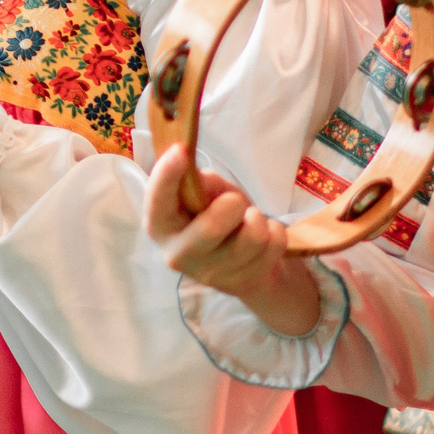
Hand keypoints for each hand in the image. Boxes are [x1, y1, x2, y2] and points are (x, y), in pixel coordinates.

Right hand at [143, 144, 319, 333]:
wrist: (244, 261)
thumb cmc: (218, 217)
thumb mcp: (205, 193)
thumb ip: (197, 182)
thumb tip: (192, 170)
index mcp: (161, 226)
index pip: (157, 202)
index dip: (167, 175)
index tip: (181, 149)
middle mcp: (178, 255)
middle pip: (211, 229)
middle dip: (233, 205)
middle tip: (235, 201)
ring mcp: (211, 274)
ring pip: (252, 236)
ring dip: (258, 218)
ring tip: (250, 220)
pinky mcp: (241, 284)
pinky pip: (273, 245)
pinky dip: (275, 232)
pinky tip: (264, 237)